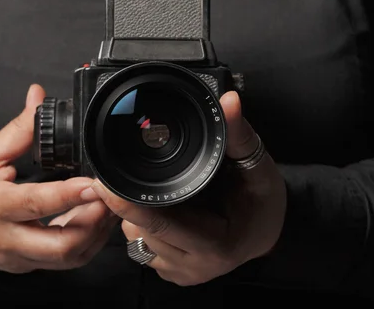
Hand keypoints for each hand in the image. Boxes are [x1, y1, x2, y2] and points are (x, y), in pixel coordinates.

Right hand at [0, 84, 116, 273]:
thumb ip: (18, 130)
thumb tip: (38, 98)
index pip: (37, 203)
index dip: (69, 195)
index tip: (94, 184)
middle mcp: (6, 238)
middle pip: (60, 246)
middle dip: (94, 224)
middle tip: (110, 198)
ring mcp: (16, 257)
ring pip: (66, 259)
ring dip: (94, 235)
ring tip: (106, 207)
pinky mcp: (23, 265)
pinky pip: (60, 261)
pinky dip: (82, 243)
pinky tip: (90, 220)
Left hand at [89, 91, 286, 285]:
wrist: (268, 231)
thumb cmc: (264, 201)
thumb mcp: (257, 166)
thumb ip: (238, 134)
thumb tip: (228, 101)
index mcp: (215, 244)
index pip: (160, 224)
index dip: (129, 203)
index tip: (104, 184)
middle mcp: (194, 266)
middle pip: (142, 231)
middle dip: (133, 202)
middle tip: (132, 174)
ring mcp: (181, 272)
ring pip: (137, 239)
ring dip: (136, 214)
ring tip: (157, 191)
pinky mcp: (171, 272)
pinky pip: (140, 245)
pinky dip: (141, 224)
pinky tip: (159, 207)